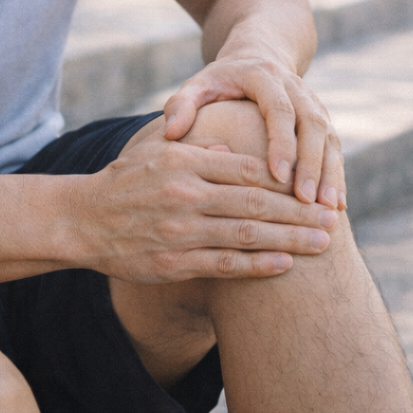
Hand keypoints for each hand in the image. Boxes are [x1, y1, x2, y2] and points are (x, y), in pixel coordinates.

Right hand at [78, 126, 338, 283]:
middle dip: (298, 211)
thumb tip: (232, 147)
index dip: (283, 177)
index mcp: (185, 162)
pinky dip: (258, 266)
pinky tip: (286, 265)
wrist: (81, 220)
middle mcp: (186, 195)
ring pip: (246, 235)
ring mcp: (181, 231)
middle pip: (255, 203)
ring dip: (289, 239)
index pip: (246, 167)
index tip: (311, 184)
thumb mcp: (157, 150)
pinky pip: (224, 266)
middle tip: (331, 217)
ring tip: (323, 243)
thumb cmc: (125, 180)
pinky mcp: (174, 263)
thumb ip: (197, 146)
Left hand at [162, 54, 344, 209]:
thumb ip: (181, 105)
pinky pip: (335, 146)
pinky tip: (336, 206)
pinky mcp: (322, 118)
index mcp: (263, 76)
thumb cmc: (219, 82)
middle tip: (304, 200)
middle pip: (312, 122)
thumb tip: (171, 133)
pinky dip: (336, 175)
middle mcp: (294, 86)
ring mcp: (312, 102)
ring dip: (329, 172)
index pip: (278, 108)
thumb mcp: (198, 85)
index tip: (277, 174)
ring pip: (329, 135)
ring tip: (326, 209)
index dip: (281, 140)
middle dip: (311, 162)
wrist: (255, 58)